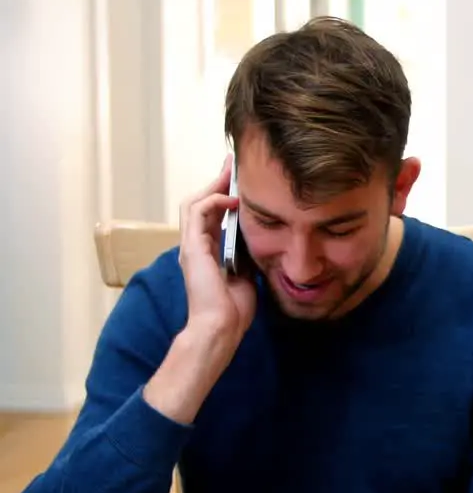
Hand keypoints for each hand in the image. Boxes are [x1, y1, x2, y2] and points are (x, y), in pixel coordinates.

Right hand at [178, 155, 256, 344]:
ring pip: (195, 203)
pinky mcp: (192, 246)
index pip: (212, 217)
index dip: (225, 198)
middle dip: (218, 183)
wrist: (220, 327)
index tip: (241, 183)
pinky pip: (198, 211)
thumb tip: (261, 240)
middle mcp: (196, 246)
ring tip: (231, 172)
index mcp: (207, 253)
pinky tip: (233, 199)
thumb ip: (247, 256)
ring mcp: (191, 245)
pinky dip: (214, 200)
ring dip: (214, 185)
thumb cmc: (233, 309)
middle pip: (201, 204)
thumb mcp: (247, 275)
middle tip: (233, 165)